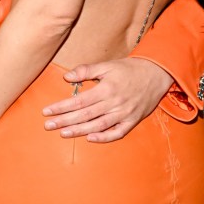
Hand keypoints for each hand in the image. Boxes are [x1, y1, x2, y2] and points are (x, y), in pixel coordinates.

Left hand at [42, 57, 172, 142]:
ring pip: (98, 126)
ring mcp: (124, 113)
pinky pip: (117, 133)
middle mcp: (114, 103)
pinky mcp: (132, 121)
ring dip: (79, 131)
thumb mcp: (107, 65)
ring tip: (62, 133)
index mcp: (106, 88)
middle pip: (85, 115)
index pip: (79, 100)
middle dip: (64, 121)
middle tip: (47, 125)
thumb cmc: (129, 69)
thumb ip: (87, 70)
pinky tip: (90, 139)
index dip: (61, 107)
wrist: (156, 74)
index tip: (47, 111)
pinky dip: (104, 137)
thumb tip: (66, 77)